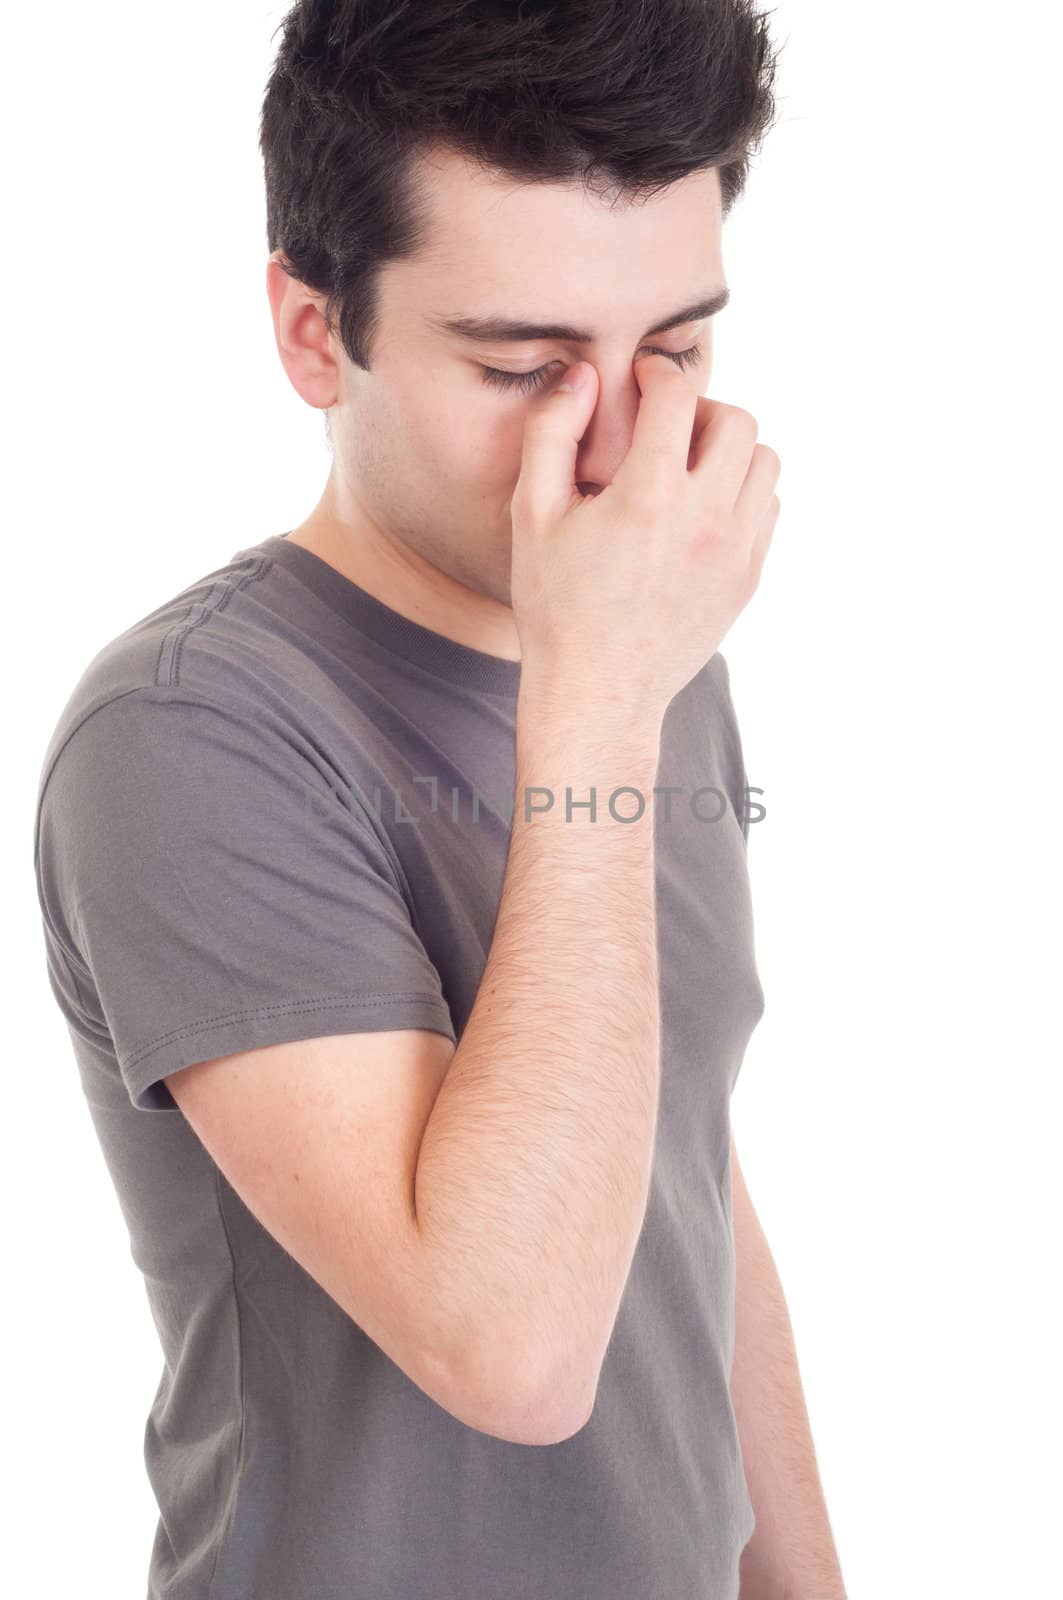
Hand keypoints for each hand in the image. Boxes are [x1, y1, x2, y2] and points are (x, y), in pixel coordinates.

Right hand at [508, 354, 779, 717]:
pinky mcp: (747, 579)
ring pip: (765, 462)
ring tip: (689, 470)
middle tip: (666, 431)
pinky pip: (768, 508)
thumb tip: (582, 378)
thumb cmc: (556, 606)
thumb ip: (552, 435)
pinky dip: (743, 494)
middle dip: (702, 410)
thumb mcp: (532, 516)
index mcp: (648, 497)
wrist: (598, 692)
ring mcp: (735, 552)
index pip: (677, 397)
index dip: (656, 374)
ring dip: (730, 451)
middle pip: (739, 421)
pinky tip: (701, 511)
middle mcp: (703, 520)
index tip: (642, 380)